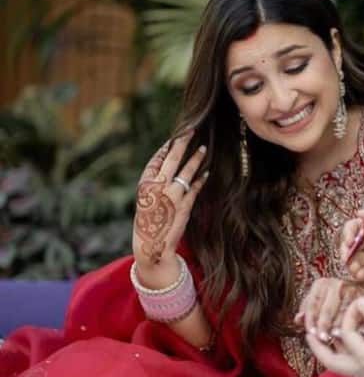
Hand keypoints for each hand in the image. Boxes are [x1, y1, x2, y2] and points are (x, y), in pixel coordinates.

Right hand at [132, 135, 207, 287]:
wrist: (152, 246)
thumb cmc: (149, 222)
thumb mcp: (146, 200)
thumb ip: (155, 185)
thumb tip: (166, 168)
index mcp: (144, 185)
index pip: (155, 161)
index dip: (165, 148)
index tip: (173, 138)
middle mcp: (157, 188)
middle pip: (172, 160)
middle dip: (182, 144)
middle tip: (190, 131)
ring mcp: (172, 196)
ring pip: (186, 171)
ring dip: (196, 158)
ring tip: (204, 148)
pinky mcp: (184, 206)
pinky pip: (195, 188)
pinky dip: (201, 180)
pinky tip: (206, 173)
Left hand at [294, 277, 363, 335]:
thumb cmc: (342, 302)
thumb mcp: (324, 306)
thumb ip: (310, 312)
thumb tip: (297, 319)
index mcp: (320, 284)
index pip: (311, 303)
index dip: (310, 319)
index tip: (310, 333)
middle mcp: (333, 282)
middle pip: (325, 307)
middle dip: (322, 324)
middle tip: (321, 338)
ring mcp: (348, 286)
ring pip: (338, 309)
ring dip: (334, 324)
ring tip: (332, 337)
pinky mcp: (360, 292)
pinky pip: (352, 309)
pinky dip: (347, 320)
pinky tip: (345, 331)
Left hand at [305, 296, 363, 376]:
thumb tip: (357, 302)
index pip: (346, 333)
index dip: (349, 315)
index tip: (359, 304)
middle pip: (331, 362)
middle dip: (317, 347)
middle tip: (308, 333)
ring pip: (340, 367)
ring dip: (329, 352)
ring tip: (321, 338)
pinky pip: (351, 367)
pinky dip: (342, 355)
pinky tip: (345, 342)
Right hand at [340, 206, 363, 293]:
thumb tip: (360, 212)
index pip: (358, 224)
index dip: (351, 230)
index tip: (351, 238)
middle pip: (350, 240)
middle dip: (345, 246)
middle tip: (346, 253)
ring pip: (352, 257)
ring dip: (349, 261)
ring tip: (354, 266)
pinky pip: (360, 271)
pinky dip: (357, 272)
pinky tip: (361, 274)